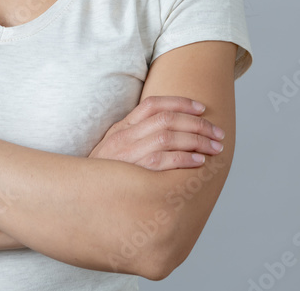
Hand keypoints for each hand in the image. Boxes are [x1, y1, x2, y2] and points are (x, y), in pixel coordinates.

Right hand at [87, 96, 225, 170]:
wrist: (82, 198)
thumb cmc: (105, 175)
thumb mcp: (114, 149)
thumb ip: (135, 136)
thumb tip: (168, 129)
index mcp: (121, 127)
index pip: (153, 104)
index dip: (180, 102)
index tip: (202, 107)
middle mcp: (123, 136)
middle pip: (167, 119)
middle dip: (197, 124)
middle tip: (217, 133)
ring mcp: (127, 154)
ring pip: (168, 137)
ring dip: (197, 140)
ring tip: (215, 147)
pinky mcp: (133, 173)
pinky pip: (164, 160)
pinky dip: (185, 159)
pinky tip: (199, 161)